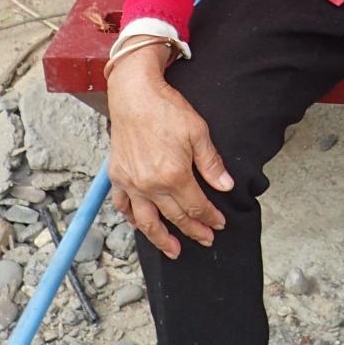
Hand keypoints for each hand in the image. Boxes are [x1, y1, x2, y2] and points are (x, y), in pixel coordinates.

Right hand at [107, 44, 233, 258]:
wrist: (134, 94)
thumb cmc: (167, 109)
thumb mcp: (198, 132)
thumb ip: (211, 163)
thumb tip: (226, 186)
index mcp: (173, 175)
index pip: (196, 205)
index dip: (210, 217)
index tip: (219, 223)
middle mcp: (151, 185)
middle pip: (175, 217)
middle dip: (194, 230)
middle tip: (206, 239)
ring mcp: (132, 183)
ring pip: (146, 221)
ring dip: (161, 239)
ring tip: (174, 250)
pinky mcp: (117, 176)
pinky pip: (123, 205)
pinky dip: (131, 218)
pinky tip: (140, 223)